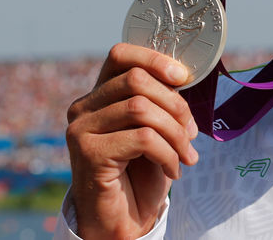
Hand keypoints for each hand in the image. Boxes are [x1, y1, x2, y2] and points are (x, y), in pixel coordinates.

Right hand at [65, 44, 199, 238]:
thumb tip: (183, 76)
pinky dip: (167, 153)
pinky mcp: (89, 153)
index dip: (154, 59)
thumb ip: (161, 100)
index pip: (121, 54)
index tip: (183, 77)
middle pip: (136, 79)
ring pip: (141, 108)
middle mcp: (84, 107)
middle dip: (174, 104)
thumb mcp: (155, 128)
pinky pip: (142, 138)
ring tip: (186, 155)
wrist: (123, 219)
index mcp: (100, 94)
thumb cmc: (142, 171)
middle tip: (191, 131)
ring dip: (175, 133)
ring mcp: (81, 129)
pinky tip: (172, 170)